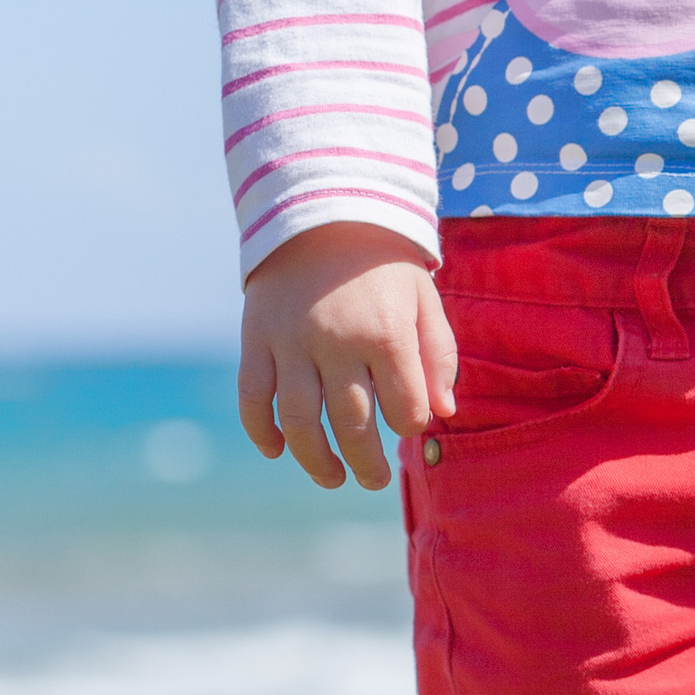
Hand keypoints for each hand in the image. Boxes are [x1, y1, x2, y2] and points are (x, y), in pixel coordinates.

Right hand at [238, 222, 458, 491]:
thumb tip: (443, 414)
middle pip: (353, 424)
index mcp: (386, 334)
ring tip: (334, 478)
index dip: (410, 425)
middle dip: (368, 464)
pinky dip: (261, 431)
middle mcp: (337, 341)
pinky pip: (252, 397)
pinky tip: (278, 450)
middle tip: (375, 480)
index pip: (404, 408)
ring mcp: (290, 342)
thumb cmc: (382, 267)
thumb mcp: (424, 300)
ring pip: (299, 420)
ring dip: (316, 461)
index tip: (408, 423)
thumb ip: (438, 356)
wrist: (320, 215)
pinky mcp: (255, 339)